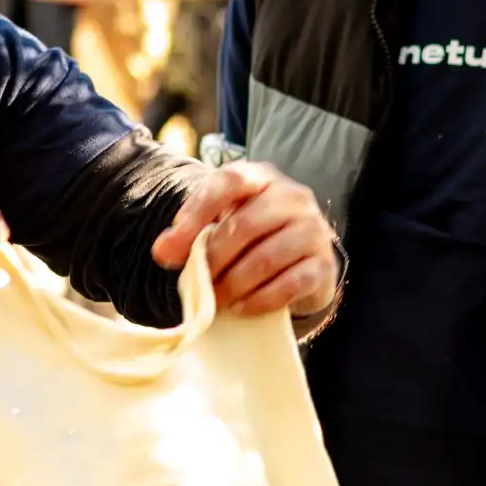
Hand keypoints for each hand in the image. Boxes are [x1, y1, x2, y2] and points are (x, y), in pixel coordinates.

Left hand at [152, 161, 336, 318]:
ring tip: (216, 300)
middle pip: (245, 226)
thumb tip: (162, 251)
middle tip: (197, 284)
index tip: (171, 248)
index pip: (229, 182)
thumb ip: (192, 234)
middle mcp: (292, 196)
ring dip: (234, 284)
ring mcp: (313, 229)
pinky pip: (289, 284)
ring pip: (266, 259)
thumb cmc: (253, 238)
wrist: (302, 261)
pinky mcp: (323, 264)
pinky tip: (241, 307)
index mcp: (261, 178)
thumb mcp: (222, 225)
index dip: (196, 213)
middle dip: (214, 260)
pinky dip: (259, 300)